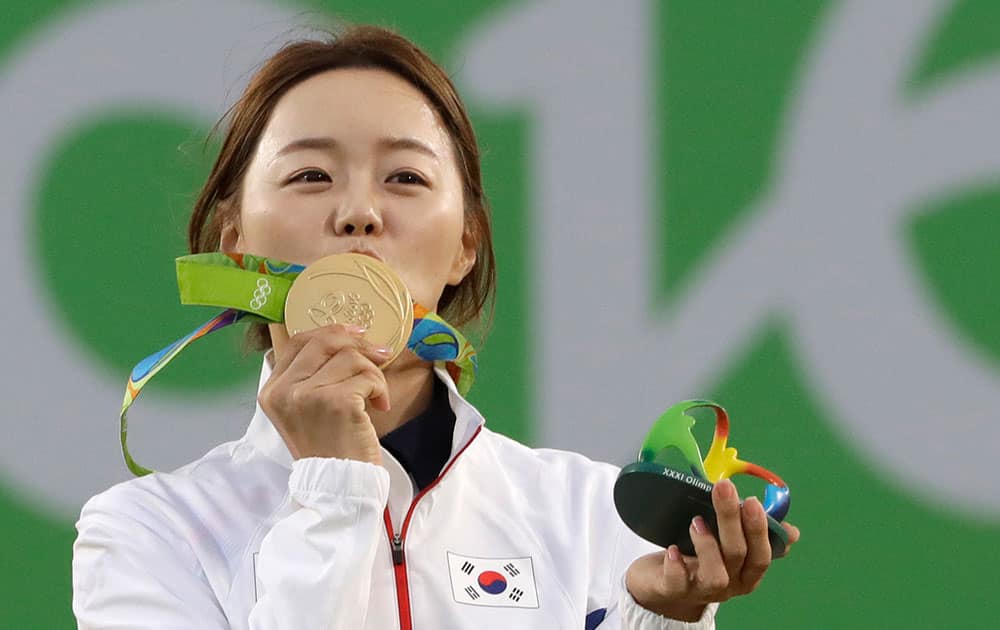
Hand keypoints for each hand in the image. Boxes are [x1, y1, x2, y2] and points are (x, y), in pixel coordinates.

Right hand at [258, 324, 392, 463]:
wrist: (339, 486)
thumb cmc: (329, 448)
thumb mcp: (306, 411)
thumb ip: (311, 376)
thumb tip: (345, 338)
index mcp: (273, 391)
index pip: (297, 342)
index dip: (329, 332)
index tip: (356, 334)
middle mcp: (285, 391)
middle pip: (324, 341)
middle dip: (358, 344)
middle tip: (379, 355)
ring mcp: (308, 396)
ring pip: (350, 357)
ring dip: (373, 373)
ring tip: (375, 395)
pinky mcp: (336, 403)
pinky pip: (367, 376)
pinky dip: (380, 388)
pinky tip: (379, 406)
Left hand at [625, 479, 800, 621]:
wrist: (663, 586)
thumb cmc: (699, 559)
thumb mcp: (728, 547)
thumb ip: (754, 535)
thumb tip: (792, 532)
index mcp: (745, 573)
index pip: (761, 555)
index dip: (759, 529)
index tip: (752, 500)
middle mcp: (728, 584)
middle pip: (737, 555)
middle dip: (732, 520)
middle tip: (724, 489)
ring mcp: (701, 589)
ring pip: (716, 575)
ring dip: (708, 545)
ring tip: (696, 521)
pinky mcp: (672, 590)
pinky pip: (677, 582)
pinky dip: (676, 565)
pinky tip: (672, 549)